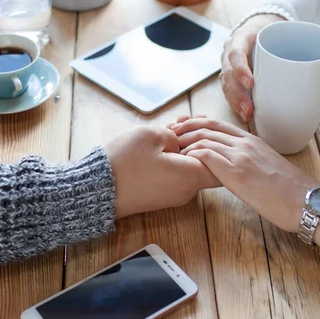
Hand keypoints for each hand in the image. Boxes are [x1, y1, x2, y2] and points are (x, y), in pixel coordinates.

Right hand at [104, 126, 218, 218]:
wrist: (96, 190)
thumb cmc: (124, 162)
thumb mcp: (152, 135)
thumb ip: (175, 135)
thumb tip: (179, 141)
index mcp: (191, 177)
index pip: (223, 165)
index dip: (217, 144)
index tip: (205, 128)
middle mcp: (187, 191)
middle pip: (206, 163)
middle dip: (198, 140)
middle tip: (185, 122)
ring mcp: (174, 195)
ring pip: (190, 167)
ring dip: (184, 147)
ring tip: (172, 127)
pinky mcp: (161, 196)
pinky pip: (176, 175)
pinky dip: (174, 158)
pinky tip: (162, 142)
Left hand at [171, 118, 319, 255]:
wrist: (306, 202)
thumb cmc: (291, 192)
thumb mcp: (269, 167)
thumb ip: (251, 161)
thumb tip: (238, 167)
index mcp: (252, 141)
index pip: (218, 124)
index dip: (196, 123)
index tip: (182, 127)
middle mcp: (245, 144)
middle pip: (206, 127)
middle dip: (184, 129)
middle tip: (170, 135)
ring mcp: (240, 156)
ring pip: (203, 139)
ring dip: (184, 143)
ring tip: (171, 150)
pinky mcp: (237, 173)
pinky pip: (206, 156)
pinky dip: (191, 156)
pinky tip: (184, 163)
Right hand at [222, 14, 285, 121]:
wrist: (261, 23)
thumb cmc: (275, 30)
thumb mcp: (284, 31)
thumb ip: (295, 45)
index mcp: (243, 36)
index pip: (236, 53)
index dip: (241, 69)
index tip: (251, 84)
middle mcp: (230, 49)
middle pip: (227, 73)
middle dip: (238, 93)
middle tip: (250, 108)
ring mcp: (227, 62)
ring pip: (225, 84)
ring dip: (236, 102)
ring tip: (248, 115)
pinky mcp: (229, 73)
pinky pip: (228, 90)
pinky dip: (235, 103)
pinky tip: (245, 113)